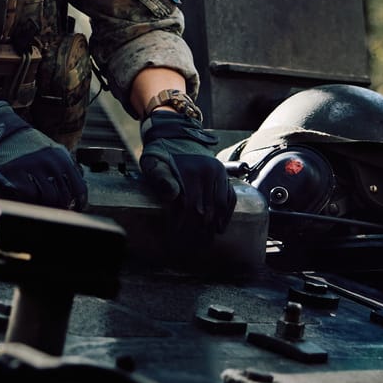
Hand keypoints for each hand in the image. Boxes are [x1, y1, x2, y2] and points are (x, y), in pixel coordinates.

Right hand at [0, 103, 86, 208]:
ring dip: (46, 205)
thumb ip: (65, 166)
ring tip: (41, 205)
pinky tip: (26, 197)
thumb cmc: (26, 145)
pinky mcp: (16, 173)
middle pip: (64, 196)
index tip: (74, 209)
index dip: (78, 203)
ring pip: (48, 198)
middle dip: (61, 206)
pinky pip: (29, 195)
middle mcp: (50, 162)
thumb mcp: (51, 150)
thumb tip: (77, 190)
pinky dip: (29, 200)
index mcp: (62, 157)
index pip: (79, 187)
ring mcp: (32, 168)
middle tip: (55, 210)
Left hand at [139, 110, 234, 235]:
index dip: (182, 224)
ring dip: (214, 226)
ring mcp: (219, 173)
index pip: (189, 205)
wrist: (176, 137)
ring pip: (220, 205)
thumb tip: (172, 195)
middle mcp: (208, 171)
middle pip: (206, 209)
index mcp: (190, 170)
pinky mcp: (224, 175)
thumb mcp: (153, 162)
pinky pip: (230, 197)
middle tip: (192, 246)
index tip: (175, 237)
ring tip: (206, 241)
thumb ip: (159, 177)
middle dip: (198, 230)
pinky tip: (220, 228)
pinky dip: (227, 214)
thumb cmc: (161, 154)